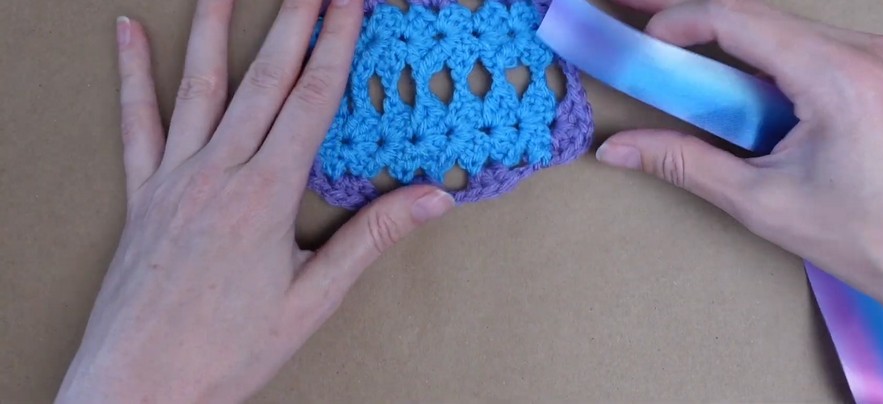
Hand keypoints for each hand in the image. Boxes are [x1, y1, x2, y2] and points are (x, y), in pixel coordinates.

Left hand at [56, 0, 453, 401]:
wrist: (137, 387)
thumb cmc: (225, 351)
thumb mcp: (312, 300)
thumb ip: (371, 239)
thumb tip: (432, 200)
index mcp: (265, 195)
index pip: (310, 101)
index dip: (335, 44)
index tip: (349, 3)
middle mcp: (218, 172)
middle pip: (263, 79)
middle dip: (293, 20)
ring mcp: (174, 178)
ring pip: (199, 85)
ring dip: (216, 26)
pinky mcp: (141, 195)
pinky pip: (136, 122)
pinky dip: (132, 73)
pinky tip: (129, 32)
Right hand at [595, 0, 882, 398]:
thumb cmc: (868, 241)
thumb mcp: (761, 202)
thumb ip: (684, 162)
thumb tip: (616, 147)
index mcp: (841, 78)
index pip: (741, 19)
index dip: (680, 16)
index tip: (640, 28)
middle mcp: (873, 52)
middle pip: (765, 16)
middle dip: (702, 21)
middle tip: (648, 25)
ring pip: (793, 29)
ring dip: (739, 41)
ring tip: (689, 58)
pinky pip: (822, 46)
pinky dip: (776, 57)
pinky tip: (749, 82)